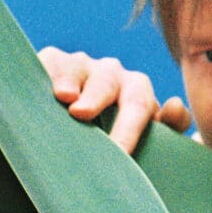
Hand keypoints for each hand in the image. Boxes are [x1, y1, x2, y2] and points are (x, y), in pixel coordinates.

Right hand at [38, 46, 190, 152]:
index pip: (137, 106)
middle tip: (83, 114)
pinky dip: (45, 71)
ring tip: (63, 96)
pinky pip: (49, 61)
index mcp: (135, 91)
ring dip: (69, 80)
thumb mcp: (144, 137)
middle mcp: (110, 74)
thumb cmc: (116, 137)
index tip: (119, 152)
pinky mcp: (52, 60)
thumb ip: (168, 127)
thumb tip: (174, 105)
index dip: (128, 128)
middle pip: (106, 83)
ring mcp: (80, 65)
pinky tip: (36, 85)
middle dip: (97, 98)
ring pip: (76, 68)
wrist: (81, 125)